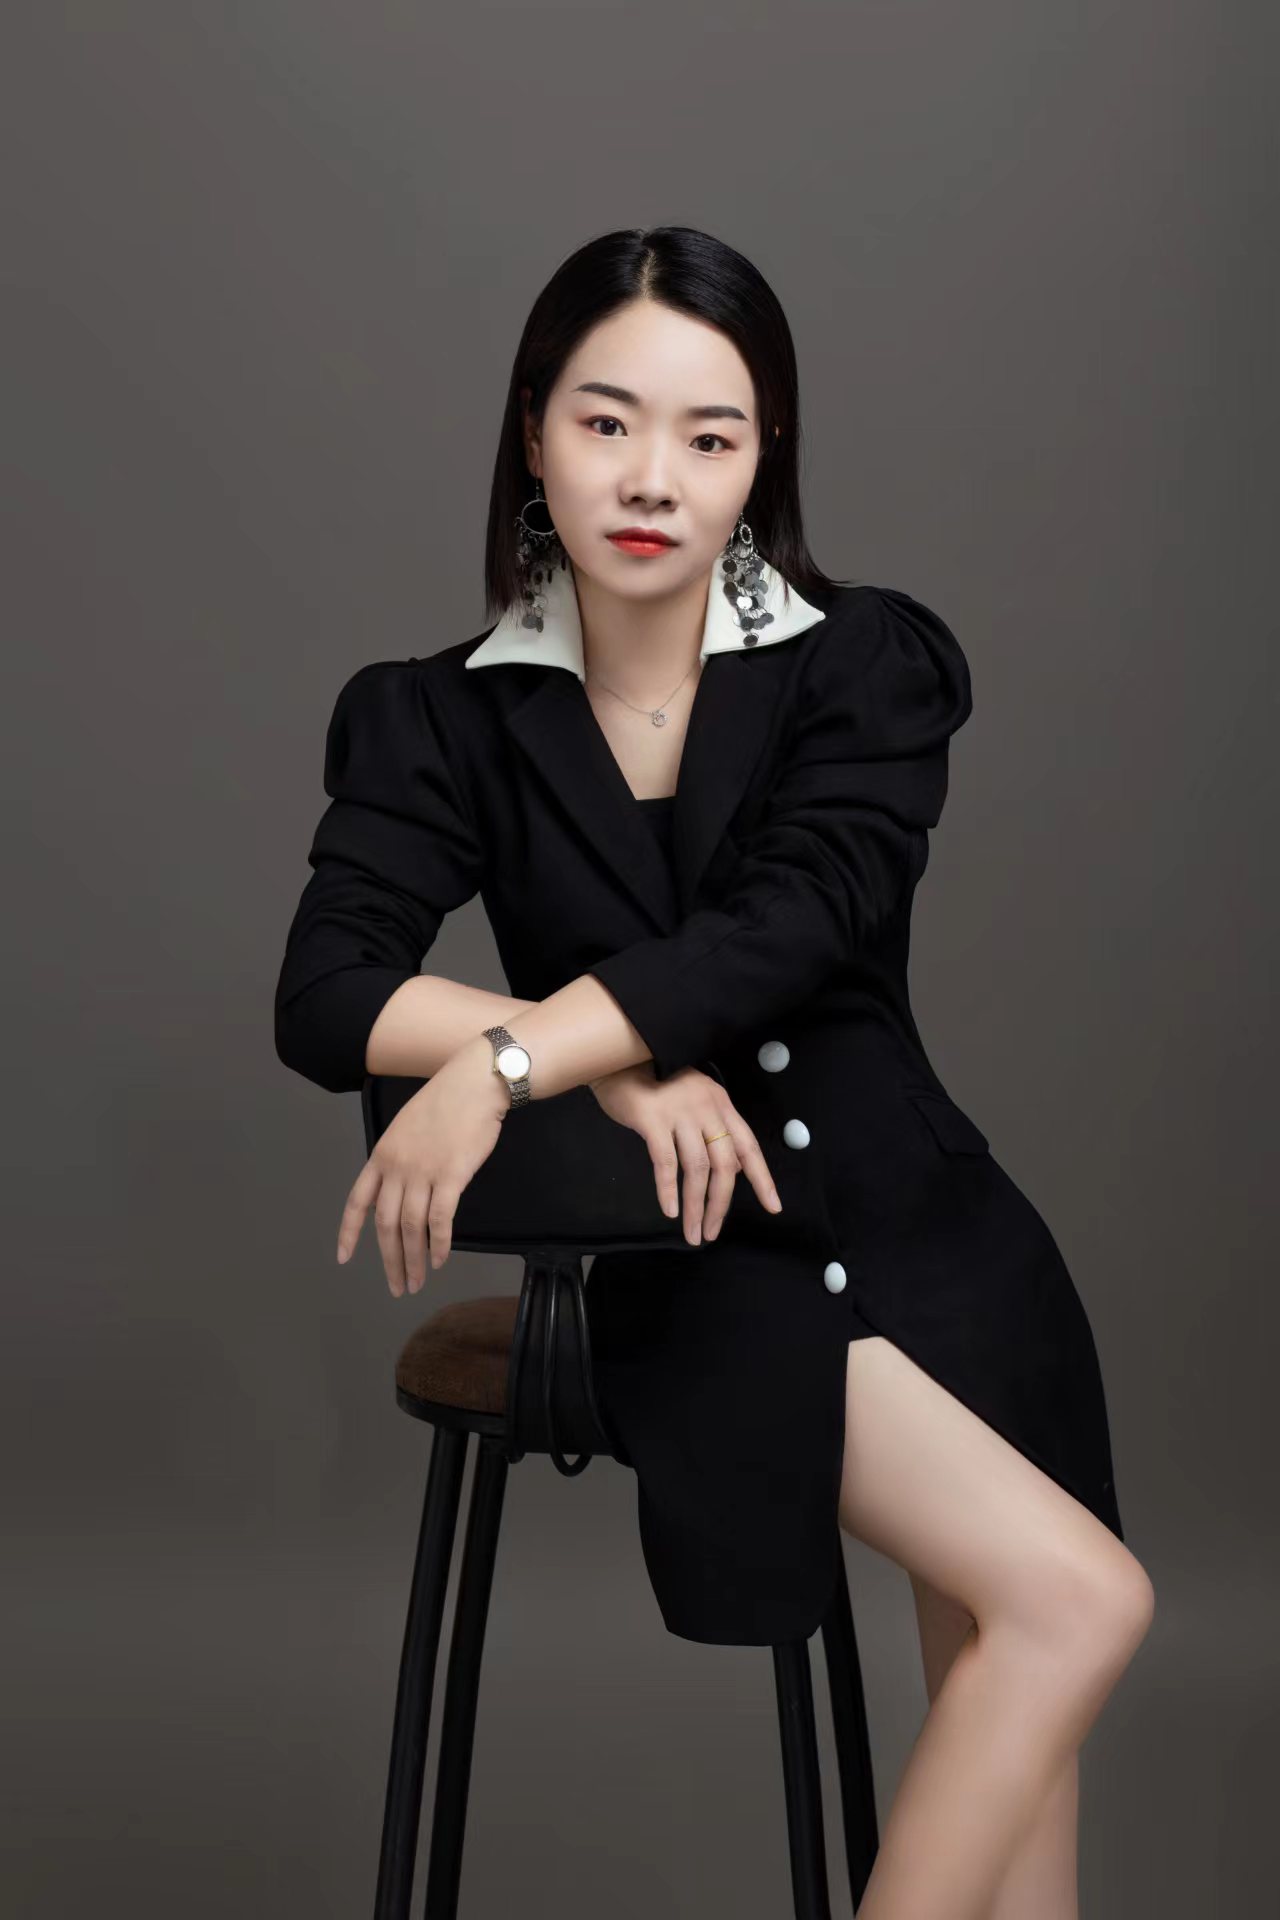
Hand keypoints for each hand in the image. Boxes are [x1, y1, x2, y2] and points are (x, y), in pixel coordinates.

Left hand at [336, 1036, 508, 1296]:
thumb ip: (401, 1161)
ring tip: (417, 1281)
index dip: (349, 1233)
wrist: (473, 1083)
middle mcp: (396, 1167)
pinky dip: (438, 1244)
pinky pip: (440, 1219)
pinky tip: (439, 1259)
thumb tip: (405, 1193)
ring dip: (413, 1260)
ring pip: (410, 1227)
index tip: (344, 1259)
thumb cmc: (446, 1102)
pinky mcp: (451, 1176)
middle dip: (390, 1260)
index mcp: (381, 1156)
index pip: (357, 1202)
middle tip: (397, 1286)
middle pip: (385, 1224)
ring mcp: (422, 1172)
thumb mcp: (408, 1128)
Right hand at [588, 1062, 781, 1245]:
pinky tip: (669, 1210)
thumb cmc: (655, 1084)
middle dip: (720, 1204)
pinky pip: (666, 1162)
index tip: (773, 1207)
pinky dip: (668, 1190)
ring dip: (695, 1206)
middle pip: (724, 1165)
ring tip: (692, 1232)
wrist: (617, 1058)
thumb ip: (711, 1132)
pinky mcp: (653, 1119)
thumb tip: (730, 1170)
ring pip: (696, 1169)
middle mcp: (706, 1108)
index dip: (762, 1179)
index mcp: (721, 1105)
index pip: (748, 1147)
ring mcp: (681, 1113)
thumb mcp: (693, 1103)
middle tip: (712, 1232)